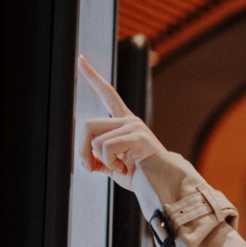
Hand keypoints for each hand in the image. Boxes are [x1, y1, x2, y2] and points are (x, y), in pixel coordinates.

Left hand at [77, 55, 166, 190]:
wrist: (163, 186)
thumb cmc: (143, 178)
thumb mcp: (114, 166)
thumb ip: (100, 158)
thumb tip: (84, 158)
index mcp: (126, 124)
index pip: (108, 95)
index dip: (93, 78)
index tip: (81, 60)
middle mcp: (130, 121)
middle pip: (88, 124)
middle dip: (82, 149)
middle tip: (88, 166)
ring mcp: (134, 127)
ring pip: (96, 139)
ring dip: (98, 160)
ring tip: (118, 168)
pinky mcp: (137, 136)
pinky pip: (107, 147)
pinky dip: (110, 162)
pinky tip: (125, 168)